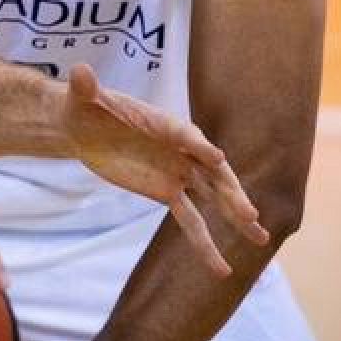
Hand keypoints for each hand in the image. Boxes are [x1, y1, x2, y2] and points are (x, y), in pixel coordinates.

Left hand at [62, 64, 268, 275]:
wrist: (83, 126)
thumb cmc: (85, 106)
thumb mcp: (81, 97)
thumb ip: (86, 87)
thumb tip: (79, 72)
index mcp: (164, 123)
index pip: (186, 135)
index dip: (199, 146)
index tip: (217, 159)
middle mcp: (179, 148)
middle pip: (211, 171)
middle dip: (231, 190)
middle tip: (250, 212)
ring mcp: (178, 172)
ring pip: (212, 197)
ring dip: (236, 216)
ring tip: (261, 239)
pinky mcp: (168, 192)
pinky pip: (191, 220)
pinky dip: (206, 242)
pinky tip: (221, 267)